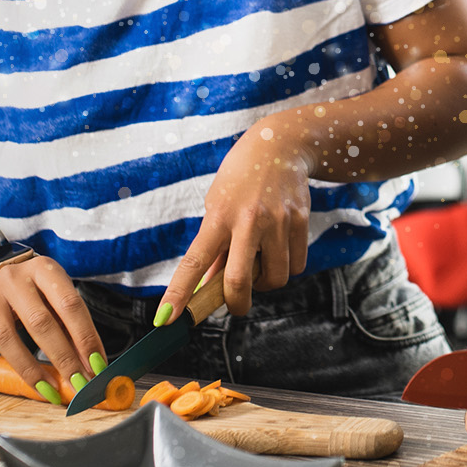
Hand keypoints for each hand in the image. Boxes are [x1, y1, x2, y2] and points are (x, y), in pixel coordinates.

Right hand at [0, 255, 104, 404]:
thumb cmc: (30, 292)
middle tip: (79, 384)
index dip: (86, 338)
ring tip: (50, 389)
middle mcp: (14, 276)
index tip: (97, 366)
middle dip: (64, 359)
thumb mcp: (53, 294)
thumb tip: (94, 363)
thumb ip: (70, 323)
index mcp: (44, 269)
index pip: (70, 305)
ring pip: (5, 335)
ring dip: (30, 368)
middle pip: (40, 323)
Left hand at [160, 127, 312, 318]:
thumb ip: (216, 246)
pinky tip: (280, 246)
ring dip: (267, 282)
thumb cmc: (239, 181)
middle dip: (236, 304)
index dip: (179, 294)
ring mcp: (276, 221)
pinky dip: (287, 267)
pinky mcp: (300, 221)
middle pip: (239, 281)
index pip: (194, 262)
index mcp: (218, 217)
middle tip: (236, 306)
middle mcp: (247, 220)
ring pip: (274, 278)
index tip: (166, 320)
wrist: (279, 146)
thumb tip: (209, 286)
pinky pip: (296, 265)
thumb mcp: (217, 206)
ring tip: (261, 259)